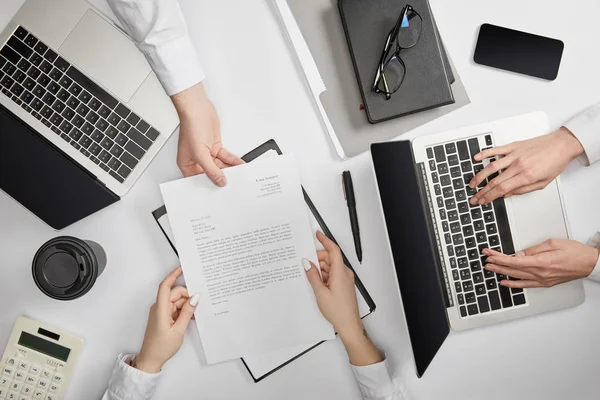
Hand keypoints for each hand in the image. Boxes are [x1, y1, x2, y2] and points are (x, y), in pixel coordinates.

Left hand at [136, 267, 199, 372]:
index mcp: (161, 309)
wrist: (150, 360)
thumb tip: (195, 297)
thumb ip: (187, 312)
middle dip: (187, 296)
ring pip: (176, 300)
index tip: (182, 268)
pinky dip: (182, 310)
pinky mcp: (163, 316)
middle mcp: (159, 307)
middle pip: (175, 293)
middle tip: (197, 306)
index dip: (173, 275)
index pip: (166, 286)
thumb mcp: (179, 330)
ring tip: (193, 316)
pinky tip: (188, 318)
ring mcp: (161, 312)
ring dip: (186, 305)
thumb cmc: (161, 347)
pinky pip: (175, 308)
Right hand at [171, 82, 243, 185]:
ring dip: (230, 169)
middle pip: (211, 174)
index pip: (199, 181)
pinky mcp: (215, 147)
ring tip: (240, 174)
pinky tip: (240, 165)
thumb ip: (211, 170)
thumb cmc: (191, 127)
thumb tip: (219, 181)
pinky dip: (233, 161)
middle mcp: (197, 160)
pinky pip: (225, 157)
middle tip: (233, 183)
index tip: (220, 191)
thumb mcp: (200, 153)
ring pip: (221, 166)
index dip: (209, 186)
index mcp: (187, 165)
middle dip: (222, 178)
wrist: (198, 109)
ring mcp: (207, 153)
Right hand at [304, 231, 381, 365]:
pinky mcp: (343, 284)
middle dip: (318, 259)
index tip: (318, 234)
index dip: (325, 240)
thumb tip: (307, 264)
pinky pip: (332, 274)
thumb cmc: (338, 311)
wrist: (349, 324)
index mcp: (340, 272)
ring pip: (330, 266)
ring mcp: (345, 279)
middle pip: (330, 258)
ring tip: (312, 280)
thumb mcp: (320, 292)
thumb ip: (313, 276)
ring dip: (320, 269)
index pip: (333, 250)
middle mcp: (344, 273)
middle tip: (306, 265)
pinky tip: (317, 284)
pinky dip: (324, 276)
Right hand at [468, 127, 583, 204]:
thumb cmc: (555, 162)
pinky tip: (476, 158)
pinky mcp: (514, 146)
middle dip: (482, 191)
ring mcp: (515, 154)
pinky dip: (484, 153)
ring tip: (472, 183)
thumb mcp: (543, 183)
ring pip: (491, 167)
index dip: (489, 197)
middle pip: (495, 181)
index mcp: (526, 176)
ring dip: (479, 176)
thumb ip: (523, 190)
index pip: (502, 189)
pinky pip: (496, 150)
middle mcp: (519, 165)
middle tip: (474, 197)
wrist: (562, 144)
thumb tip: (507, 194)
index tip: (482, 201)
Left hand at [483, 239, 599, 287]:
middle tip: (485, 260)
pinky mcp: (545, 283)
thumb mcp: (552, 243)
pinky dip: (514, 284)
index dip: (499, 258)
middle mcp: (540, 273)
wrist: (590, 264)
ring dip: (501, 273)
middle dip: (497, 264)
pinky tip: (505, 282)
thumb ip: (533, 249)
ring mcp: (542, 280)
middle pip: (512, 269)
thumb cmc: (575, 252)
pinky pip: (526, 285)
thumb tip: (519, 254)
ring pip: (517, 277)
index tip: (489, 254)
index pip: (513, 261)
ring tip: (490, 269)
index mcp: (541, 262)